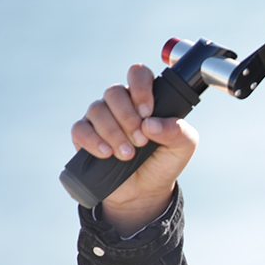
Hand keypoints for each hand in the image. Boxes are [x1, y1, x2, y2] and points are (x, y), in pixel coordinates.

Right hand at [70, 64, 198, 234]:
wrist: (146, 190)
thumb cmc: (164, 161)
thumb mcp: (184, 147)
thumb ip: (178, 130)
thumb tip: (152, 124)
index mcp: (145, 99)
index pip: (138, 74)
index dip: (140, 87)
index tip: (148, 112)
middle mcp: (121, 104)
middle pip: (114, 92)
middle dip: (128, 117)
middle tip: (141, 141)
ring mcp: (100, 118)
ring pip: (97, 109)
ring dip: (114, 133)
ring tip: (128, 155)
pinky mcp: (84, 136)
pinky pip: (80, 129)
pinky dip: (94, 141)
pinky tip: (107, 153)